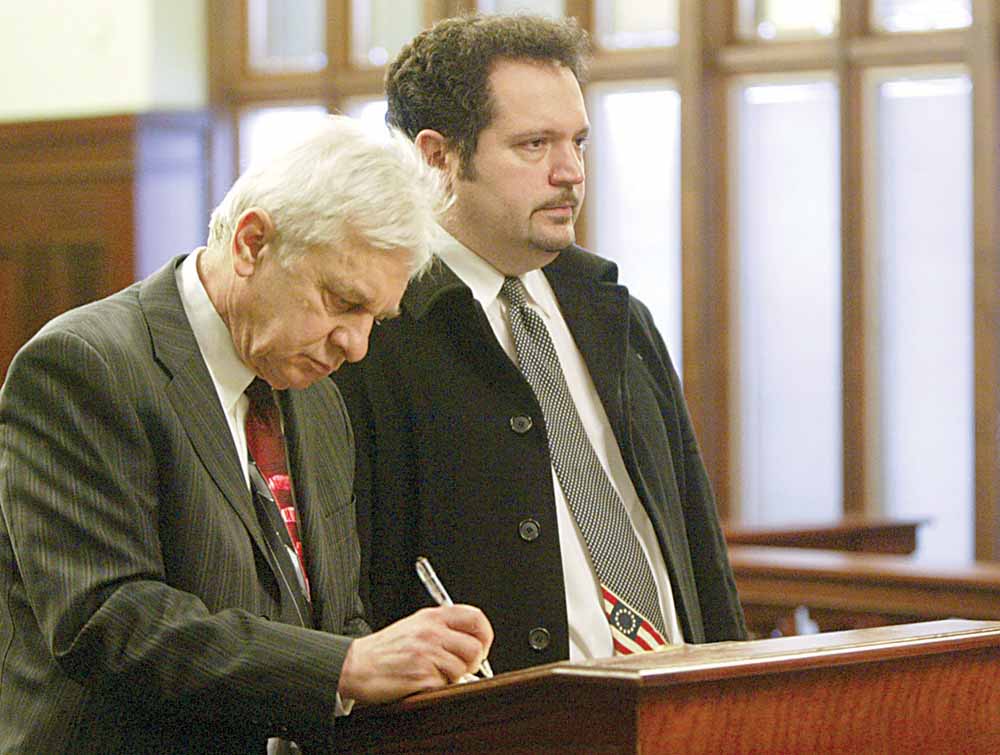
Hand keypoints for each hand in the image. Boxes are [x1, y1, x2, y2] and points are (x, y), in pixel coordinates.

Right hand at [337, 605, 492, 703]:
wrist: (356, 666)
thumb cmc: (385, 649)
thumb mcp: (415, 625)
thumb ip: (444, 628)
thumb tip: (473, 641)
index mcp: (432, 617)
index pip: (475, 618)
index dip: (485, 635)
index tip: (481, 646)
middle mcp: (432, 632)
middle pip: (475, 648)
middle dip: (472, 663)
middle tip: (459, 667)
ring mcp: (427, 654)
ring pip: (462, 670)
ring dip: (452, 677)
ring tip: (433, 673)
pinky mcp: (422, 677)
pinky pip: (445, 686)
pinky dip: (437, 687)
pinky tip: (421, 681)